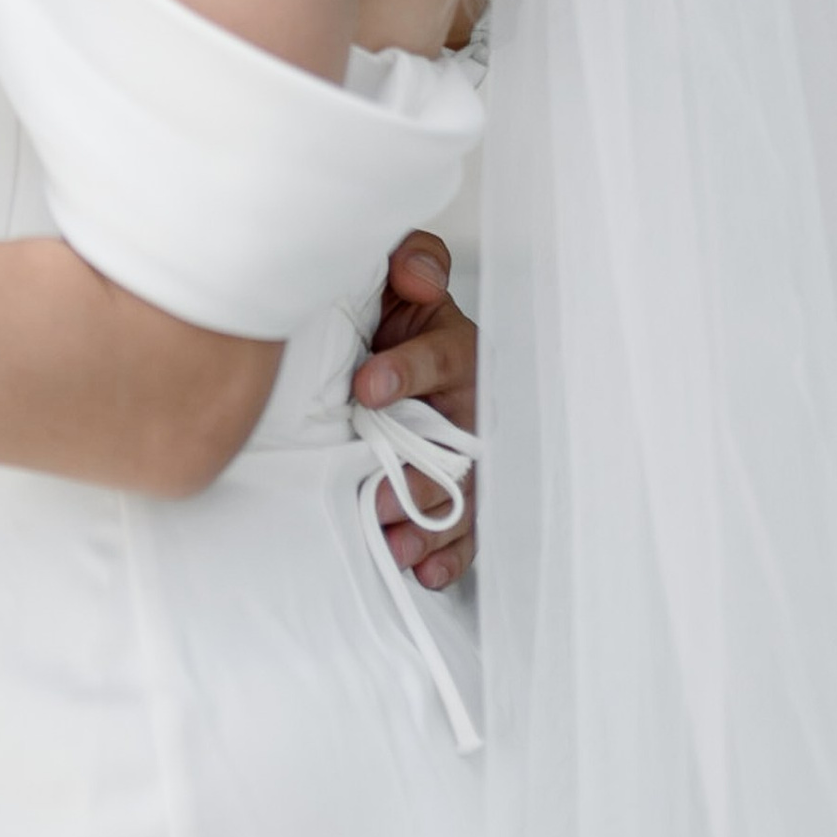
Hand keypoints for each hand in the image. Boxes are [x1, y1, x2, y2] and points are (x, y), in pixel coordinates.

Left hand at [353, 231, 478, 589]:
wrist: (382, 354)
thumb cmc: (393, 317)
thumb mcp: (397, 277)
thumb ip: (412, 262)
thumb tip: (416, 273)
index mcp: (456, 349)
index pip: (442, 357)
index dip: (407, 372)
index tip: (367, 387)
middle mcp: (469, 405)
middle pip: (461, 447)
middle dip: (424, 478)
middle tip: (380, 499)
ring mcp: (467, 454)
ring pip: (465, 495)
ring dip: (434, 527)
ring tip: (394, 548)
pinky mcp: (457, 491)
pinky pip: (464, 530)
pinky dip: (448, 556)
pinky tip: (423, 573)